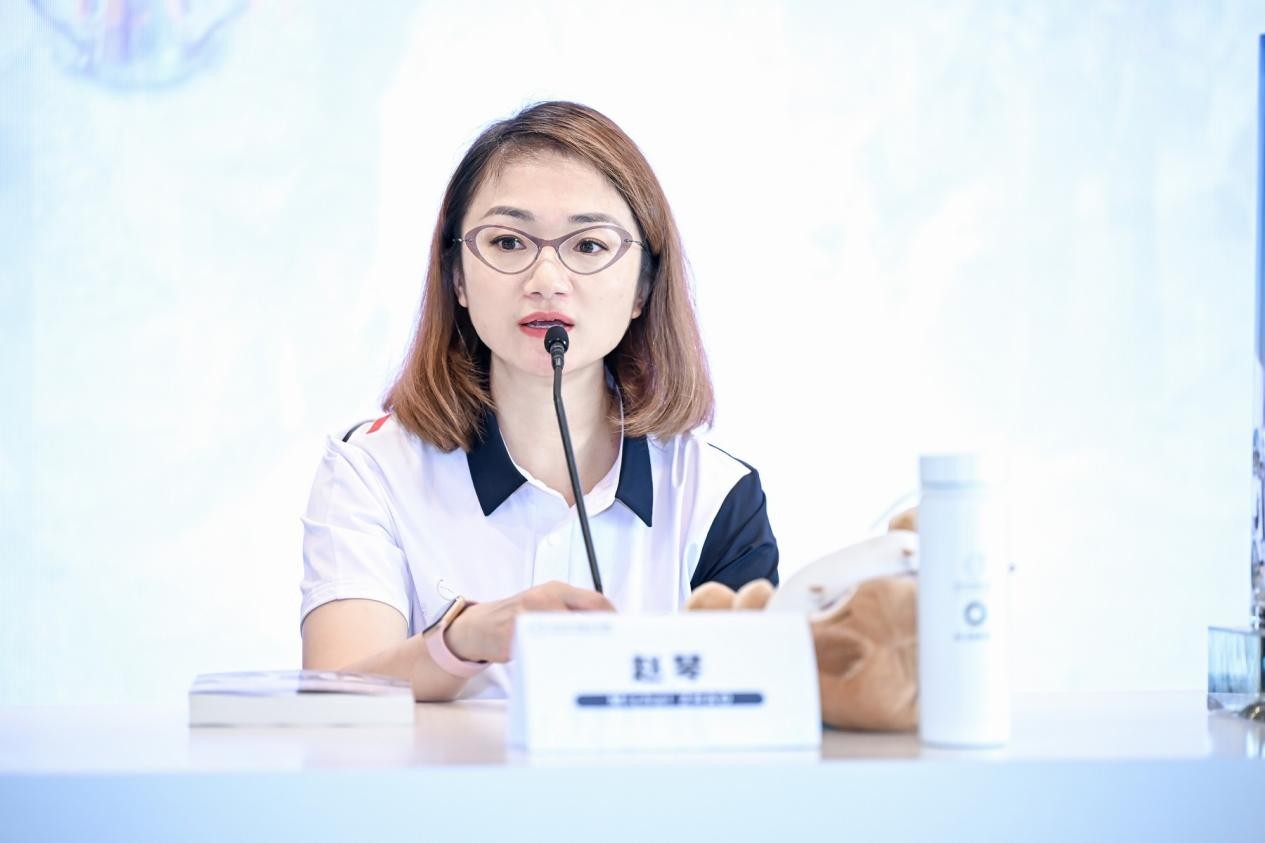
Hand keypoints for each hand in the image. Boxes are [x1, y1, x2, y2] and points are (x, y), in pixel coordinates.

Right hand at [443, 581, 614, 663]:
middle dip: (603, 636)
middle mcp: (544, 598)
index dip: (613, 619)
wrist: (477, 627)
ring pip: (565, 633)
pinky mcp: (513, 635)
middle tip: (613, 655)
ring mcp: (528, 615)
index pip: (595, 600)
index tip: (624, 637)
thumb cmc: (517, 618)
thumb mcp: (545, 605)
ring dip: (581, 651)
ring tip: (592, 666)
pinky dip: (555, 661)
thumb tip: (607, 632)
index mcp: (556, 590)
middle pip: (586, 615)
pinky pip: (542, 649)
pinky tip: (564, 671)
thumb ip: (571, 613)